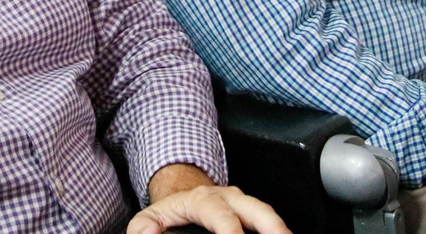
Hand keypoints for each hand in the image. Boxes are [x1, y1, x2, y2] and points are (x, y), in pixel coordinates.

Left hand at [132, 166, 288, 233]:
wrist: (183, 195)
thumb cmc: (169, 214)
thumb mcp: (149, 219)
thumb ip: (144, 229)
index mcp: (203, 199)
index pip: (220, 215)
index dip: (229, 230)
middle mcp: (229, 198)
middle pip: (256, 209)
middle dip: (271, 227)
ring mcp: (244, 205)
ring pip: (268, 215)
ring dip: (281, 230)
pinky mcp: (253, 214)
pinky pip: (269, 222)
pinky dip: (278, 231)